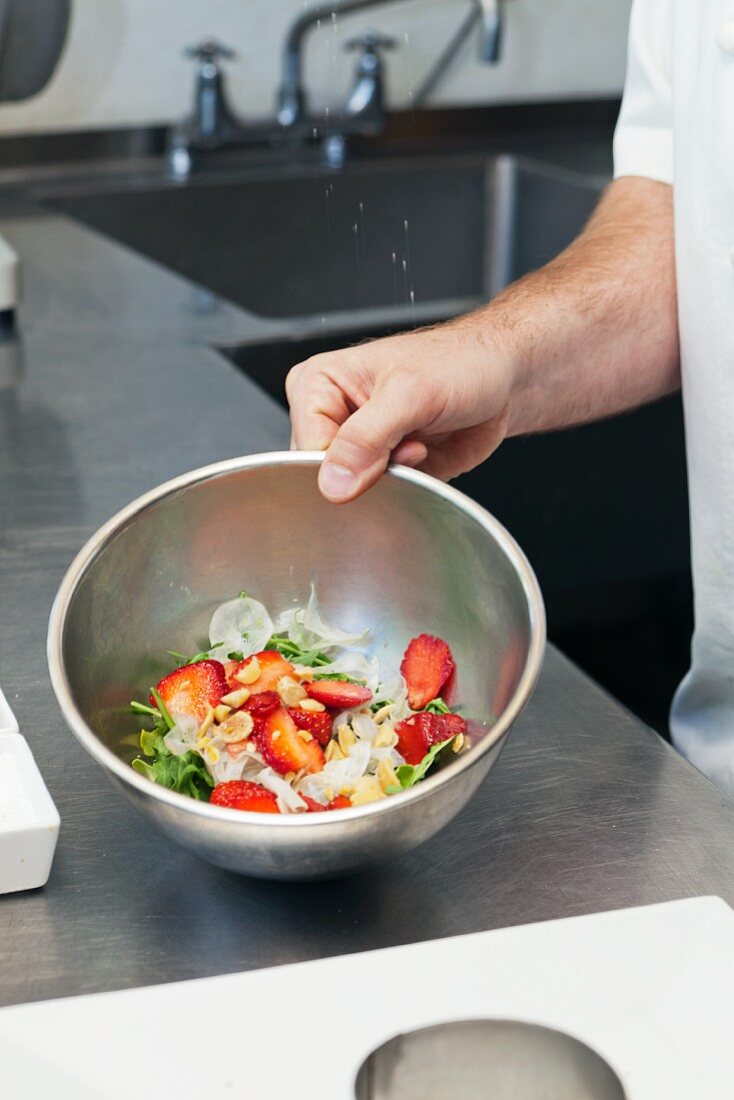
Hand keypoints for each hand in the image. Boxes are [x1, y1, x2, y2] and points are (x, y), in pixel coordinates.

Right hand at [286, 317, 513, 502]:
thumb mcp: (410, 394)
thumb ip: (366, 438)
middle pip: (326, 473)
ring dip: (392, 477)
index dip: (339, 464)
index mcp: (319, 383)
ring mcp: (359, 444)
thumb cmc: (460, 363)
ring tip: (418, 444)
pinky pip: (383, 495)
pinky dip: (408, 484)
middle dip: (369, 471)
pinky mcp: (385, 466)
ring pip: (354, 489)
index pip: (305, 446)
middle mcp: (334, 415)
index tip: (377, 456)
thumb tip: (332, 481)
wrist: (502, 378)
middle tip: (405, 445)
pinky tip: (424, 455)